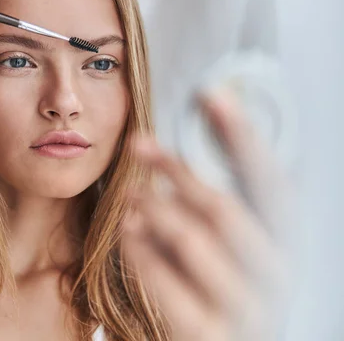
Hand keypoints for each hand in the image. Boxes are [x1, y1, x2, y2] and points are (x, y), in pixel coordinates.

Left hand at [123, 90, 288, 340]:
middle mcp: (274, 274)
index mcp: (285, 243)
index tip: (212, 96)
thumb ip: (215, 206)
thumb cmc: (219, 285)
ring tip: (131, 192)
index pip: (269, 180)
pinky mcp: (207, 334)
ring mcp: (245, 308)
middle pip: (223, 207)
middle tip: (140, 144)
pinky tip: (128, 229)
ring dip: (155, 206)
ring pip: (192, 240)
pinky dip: (142, 250)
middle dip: (177, 168)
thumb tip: (186, 150)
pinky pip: (166, 284)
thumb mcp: (229, 245)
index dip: (241, 135)